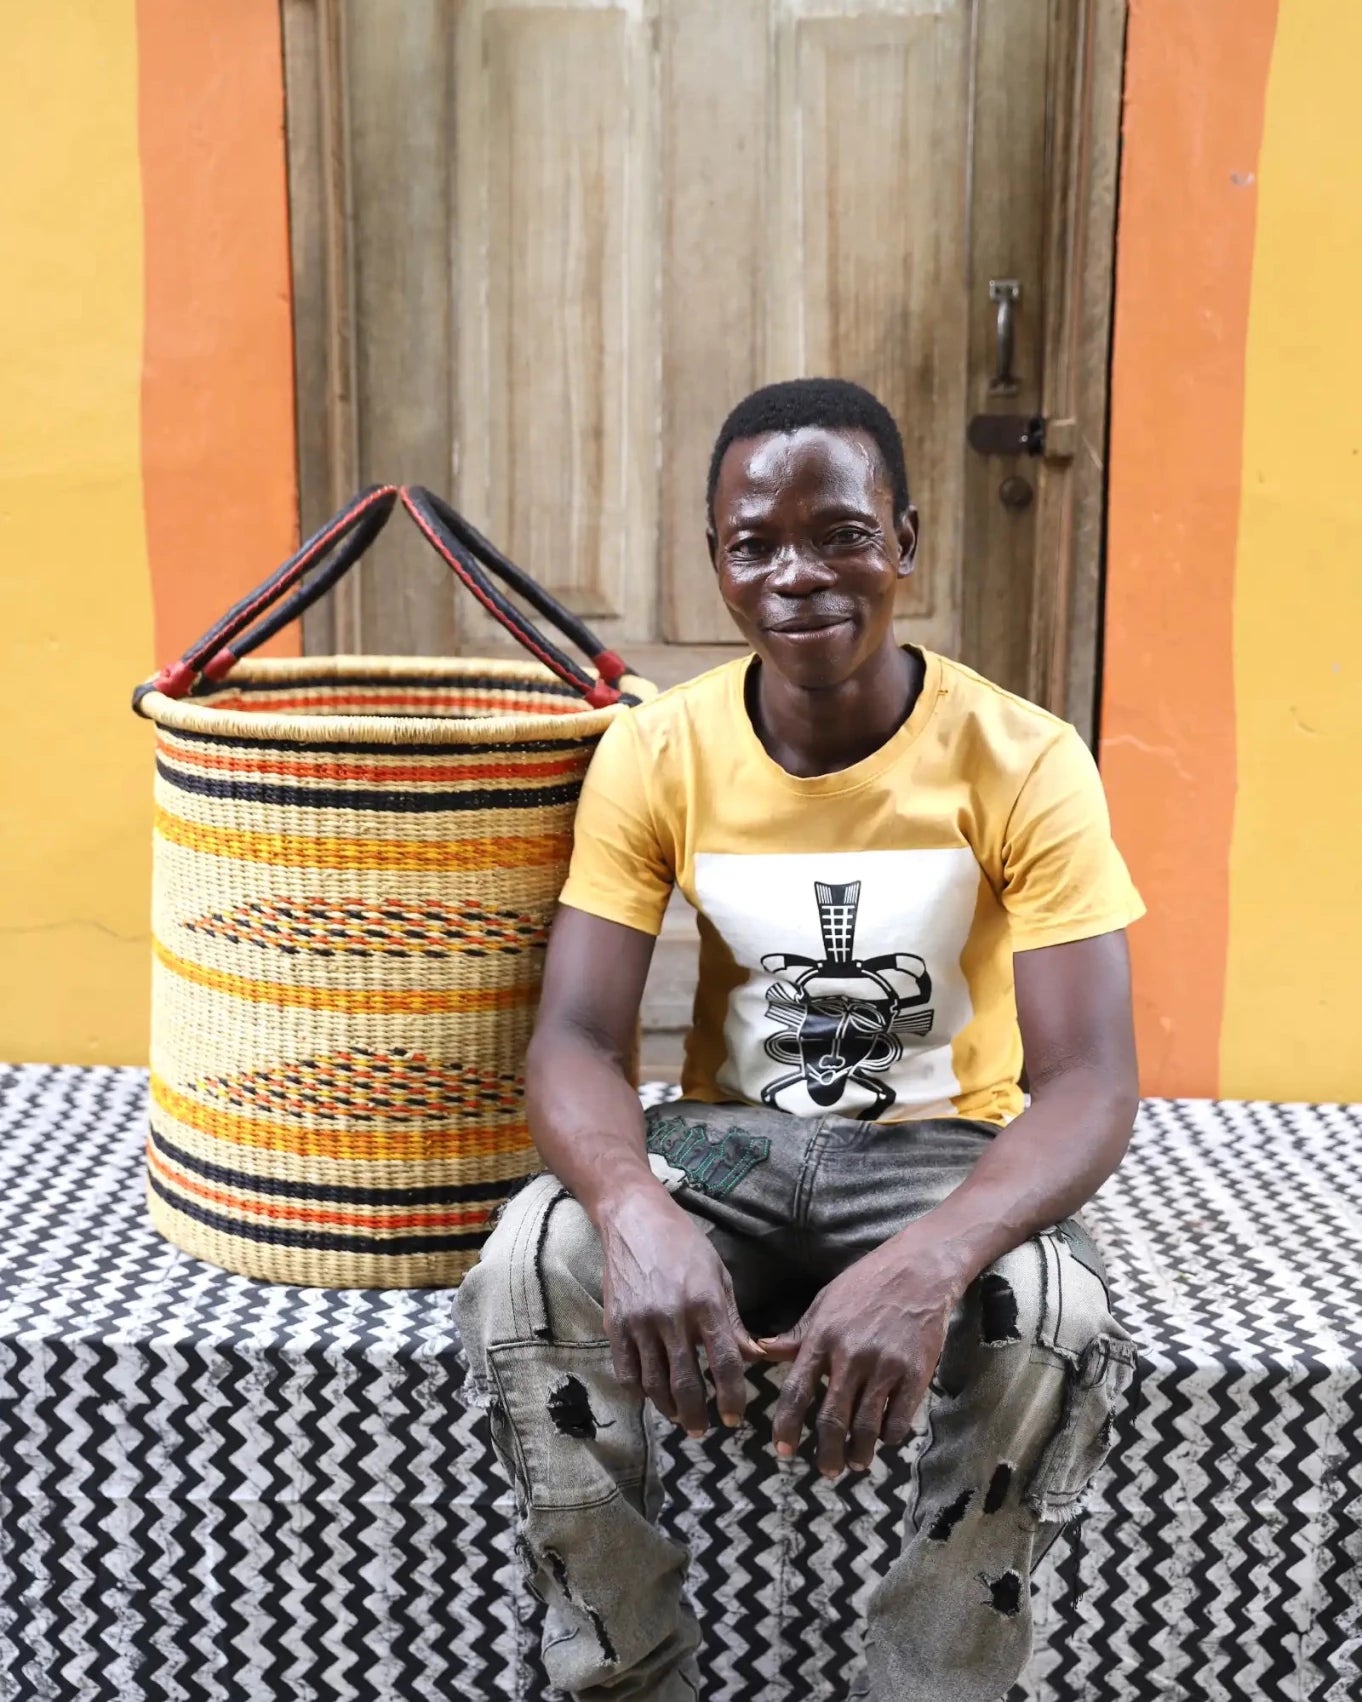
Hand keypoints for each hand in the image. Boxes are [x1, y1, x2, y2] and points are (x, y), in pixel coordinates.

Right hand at [598, 1185, 760, 1434]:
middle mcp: (672, 1316)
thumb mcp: (718, 1275)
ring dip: (668, 1409)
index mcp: (705, 1303)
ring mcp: (639, 1322)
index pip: (725, 1363)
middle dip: (696, 1416)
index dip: (732, 1398)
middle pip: (686, 1383)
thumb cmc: (684, 1244)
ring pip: (654, 1384)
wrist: (634, 1219)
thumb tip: (752, 1358)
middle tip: (702, 1430)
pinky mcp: (614, 1324)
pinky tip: (650, 1395)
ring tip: (679, 1417)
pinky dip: (638, 1391)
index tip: (734, 1420)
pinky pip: (626, 1371)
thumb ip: (732, 1321)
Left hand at [759, 1235, 960, 1477]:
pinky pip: (900, 1418)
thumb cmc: (865, 1283)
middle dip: (826, 1452)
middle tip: (825, 1471)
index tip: (783, 1451)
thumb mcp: (824, 1302)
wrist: (918, 1269)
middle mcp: (851, 1355)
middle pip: (832, 1418)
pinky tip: (885, 1439)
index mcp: (823, 1337)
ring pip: (867, 1425)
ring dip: (859, 1452)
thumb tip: (761, 1351)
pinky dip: (890, 1436)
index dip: (787, 1426)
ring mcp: (885, 1366)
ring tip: (855, 1463)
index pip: (797, 1391)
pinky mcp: (916, 1373)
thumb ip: (797, 1335)